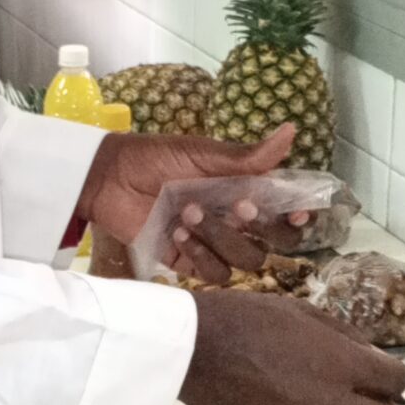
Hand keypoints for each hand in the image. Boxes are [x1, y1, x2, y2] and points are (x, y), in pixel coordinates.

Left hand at [77, 122, 310, 282]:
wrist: (107, 179)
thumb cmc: (154, 157)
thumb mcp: (201, 153)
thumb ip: (246, 157)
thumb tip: (291, 131)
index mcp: (244, 189)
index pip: (284, 211)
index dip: (297, 217)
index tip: (298, 214)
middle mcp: (234, 220)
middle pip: (273, 244)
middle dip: (260, 228)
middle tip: (238, 207)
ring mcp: (213, 243)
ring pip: (245, 261)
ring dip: (220, 238)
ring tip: (187, 214)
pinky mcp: (188, 262)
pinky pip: (212, 273)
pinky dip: (198, 254)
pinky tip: (175, 233)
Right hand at [182, 292, 404, 404]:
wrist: (195, 349)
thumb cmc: (246, 318)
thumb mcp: (301, 311)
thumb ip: (342, 335)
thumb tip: (369, 354)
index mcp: (343, 362)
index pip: (398, 382)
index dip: (394, 378)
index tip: (381, 374)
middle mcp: (335, 401)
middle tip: (365, 397)